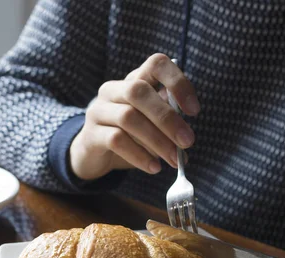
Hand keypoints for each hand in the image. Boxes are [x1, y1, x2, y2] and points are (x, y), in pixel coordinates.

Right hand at [69, 53, 198, 180]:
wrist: (94, 156)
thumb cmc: (130, 137)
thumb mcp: (151, 126)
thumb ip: (168, 124)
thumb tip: (185, 140)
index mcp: (134, 80)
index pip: (156, 64)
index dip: (178, 82)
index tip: (193, 110)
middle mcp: (113, 90)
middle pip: (139, 91)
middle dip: (168, 118)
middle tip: (187, 142)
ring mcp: (98, 110)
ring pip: (128, 117)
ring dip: (157, 140)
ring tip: (173, 160)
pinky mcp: (91, 134)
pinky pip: (116, 140)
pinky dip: (139, 156)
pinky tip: (154, 167)